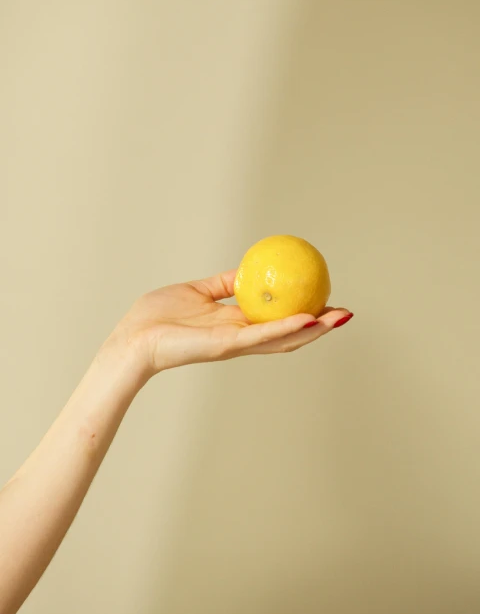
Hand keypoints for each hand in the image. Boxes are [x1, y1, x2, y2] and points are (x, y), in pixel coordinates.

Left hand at [109, 270, 352, 376]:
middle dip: (320, 327)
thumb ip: (224, 283)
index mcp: (236, 325)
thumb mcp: (198, 290)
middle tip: (345, 313)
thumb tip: (248, 268)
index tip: (326, 300)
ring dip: (314, 330)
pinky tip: (309, 319)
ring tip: (339, 318)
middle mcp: (241, 338)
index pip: (277, 321)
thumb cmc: (158, 316)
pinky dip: (286, 328)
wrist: (134, 338)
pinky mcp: (226, 346)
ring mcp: (236, 344)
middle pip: (289, 334)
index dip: (304, 314)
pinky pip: (262, 336)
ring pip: (283, 339)